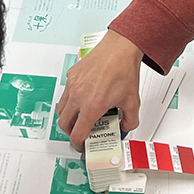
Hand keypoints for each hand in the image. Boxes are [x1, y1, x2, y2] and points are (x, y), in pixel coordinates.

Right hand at [55, 29, 142, 148]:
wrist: (120, 48)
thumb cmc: (124, 69)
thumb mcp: (132, 101)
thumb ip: (130, 121)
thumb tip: (125, 127)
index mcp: (92, 106)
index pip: (77, 134)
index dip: (79, 145)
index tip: (82, 145)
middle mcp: (78, 96)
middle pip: (64, 124)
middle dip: (71, 133)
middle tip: (80, 133)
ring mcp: (72, 85)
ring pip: (61, 109)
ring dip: (68, 117)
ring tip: (80, 117)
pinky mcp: (71, 75)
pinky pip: (65, 93)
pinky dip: (70, 100)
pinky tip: (83, 98)